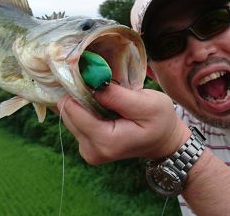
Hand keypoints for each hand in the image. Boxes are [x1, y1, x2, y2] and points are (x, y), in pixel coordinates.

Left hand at [57, 84, 190, 163]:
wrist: (163, 141)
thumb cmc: (160, 120)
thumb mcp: (148, 103)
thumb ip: (117, 96)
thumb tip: (90, 85)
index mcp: (105, 141)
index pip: (72, 109)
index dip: (81, 89)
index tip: (96, 78)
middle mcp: (91, 150)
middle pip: (67, 112)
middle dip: (81, 96)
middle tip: (104, 89)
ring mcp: (87, 151)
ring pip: (68, 116)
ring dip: (84, 103)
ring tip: (107, 100)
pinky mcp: (86, 147)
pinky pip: (75, 122)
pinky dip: (86, 111)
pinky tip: (104, 109)